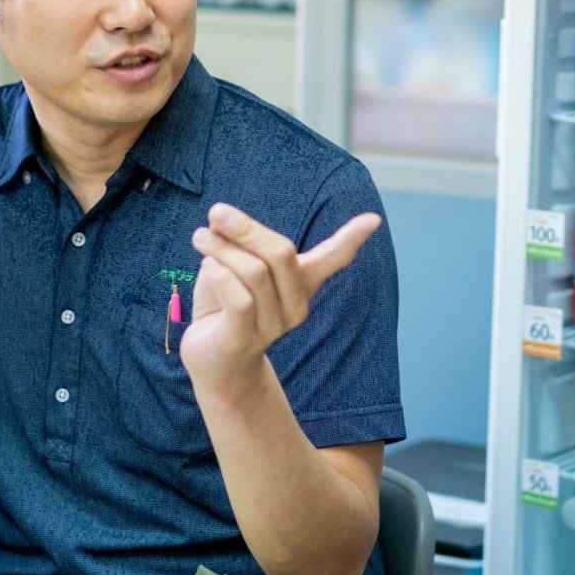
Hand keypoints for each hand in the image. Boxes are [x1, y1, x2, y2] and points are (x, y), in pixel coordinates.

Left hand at [181, 203, 381, 390]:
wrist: (213, 362)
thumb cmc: (225, 306)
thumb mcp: (236, 266)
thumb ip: (238, 243)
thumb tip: (223, 216)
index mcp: (299, 284)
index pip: (332, 259)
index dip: (351, 238)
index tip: (373, 219)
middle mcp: (295, 305)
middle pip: (281, 253)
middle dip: (247, 228)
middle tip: (216, 212)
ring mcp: (273, 325)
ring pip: (254, 271)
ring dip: (221, 248)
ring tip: (201, 238)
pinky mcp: (245, 338)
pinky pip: (238, 297)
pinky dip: (218, 274)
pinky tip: (206, 266)